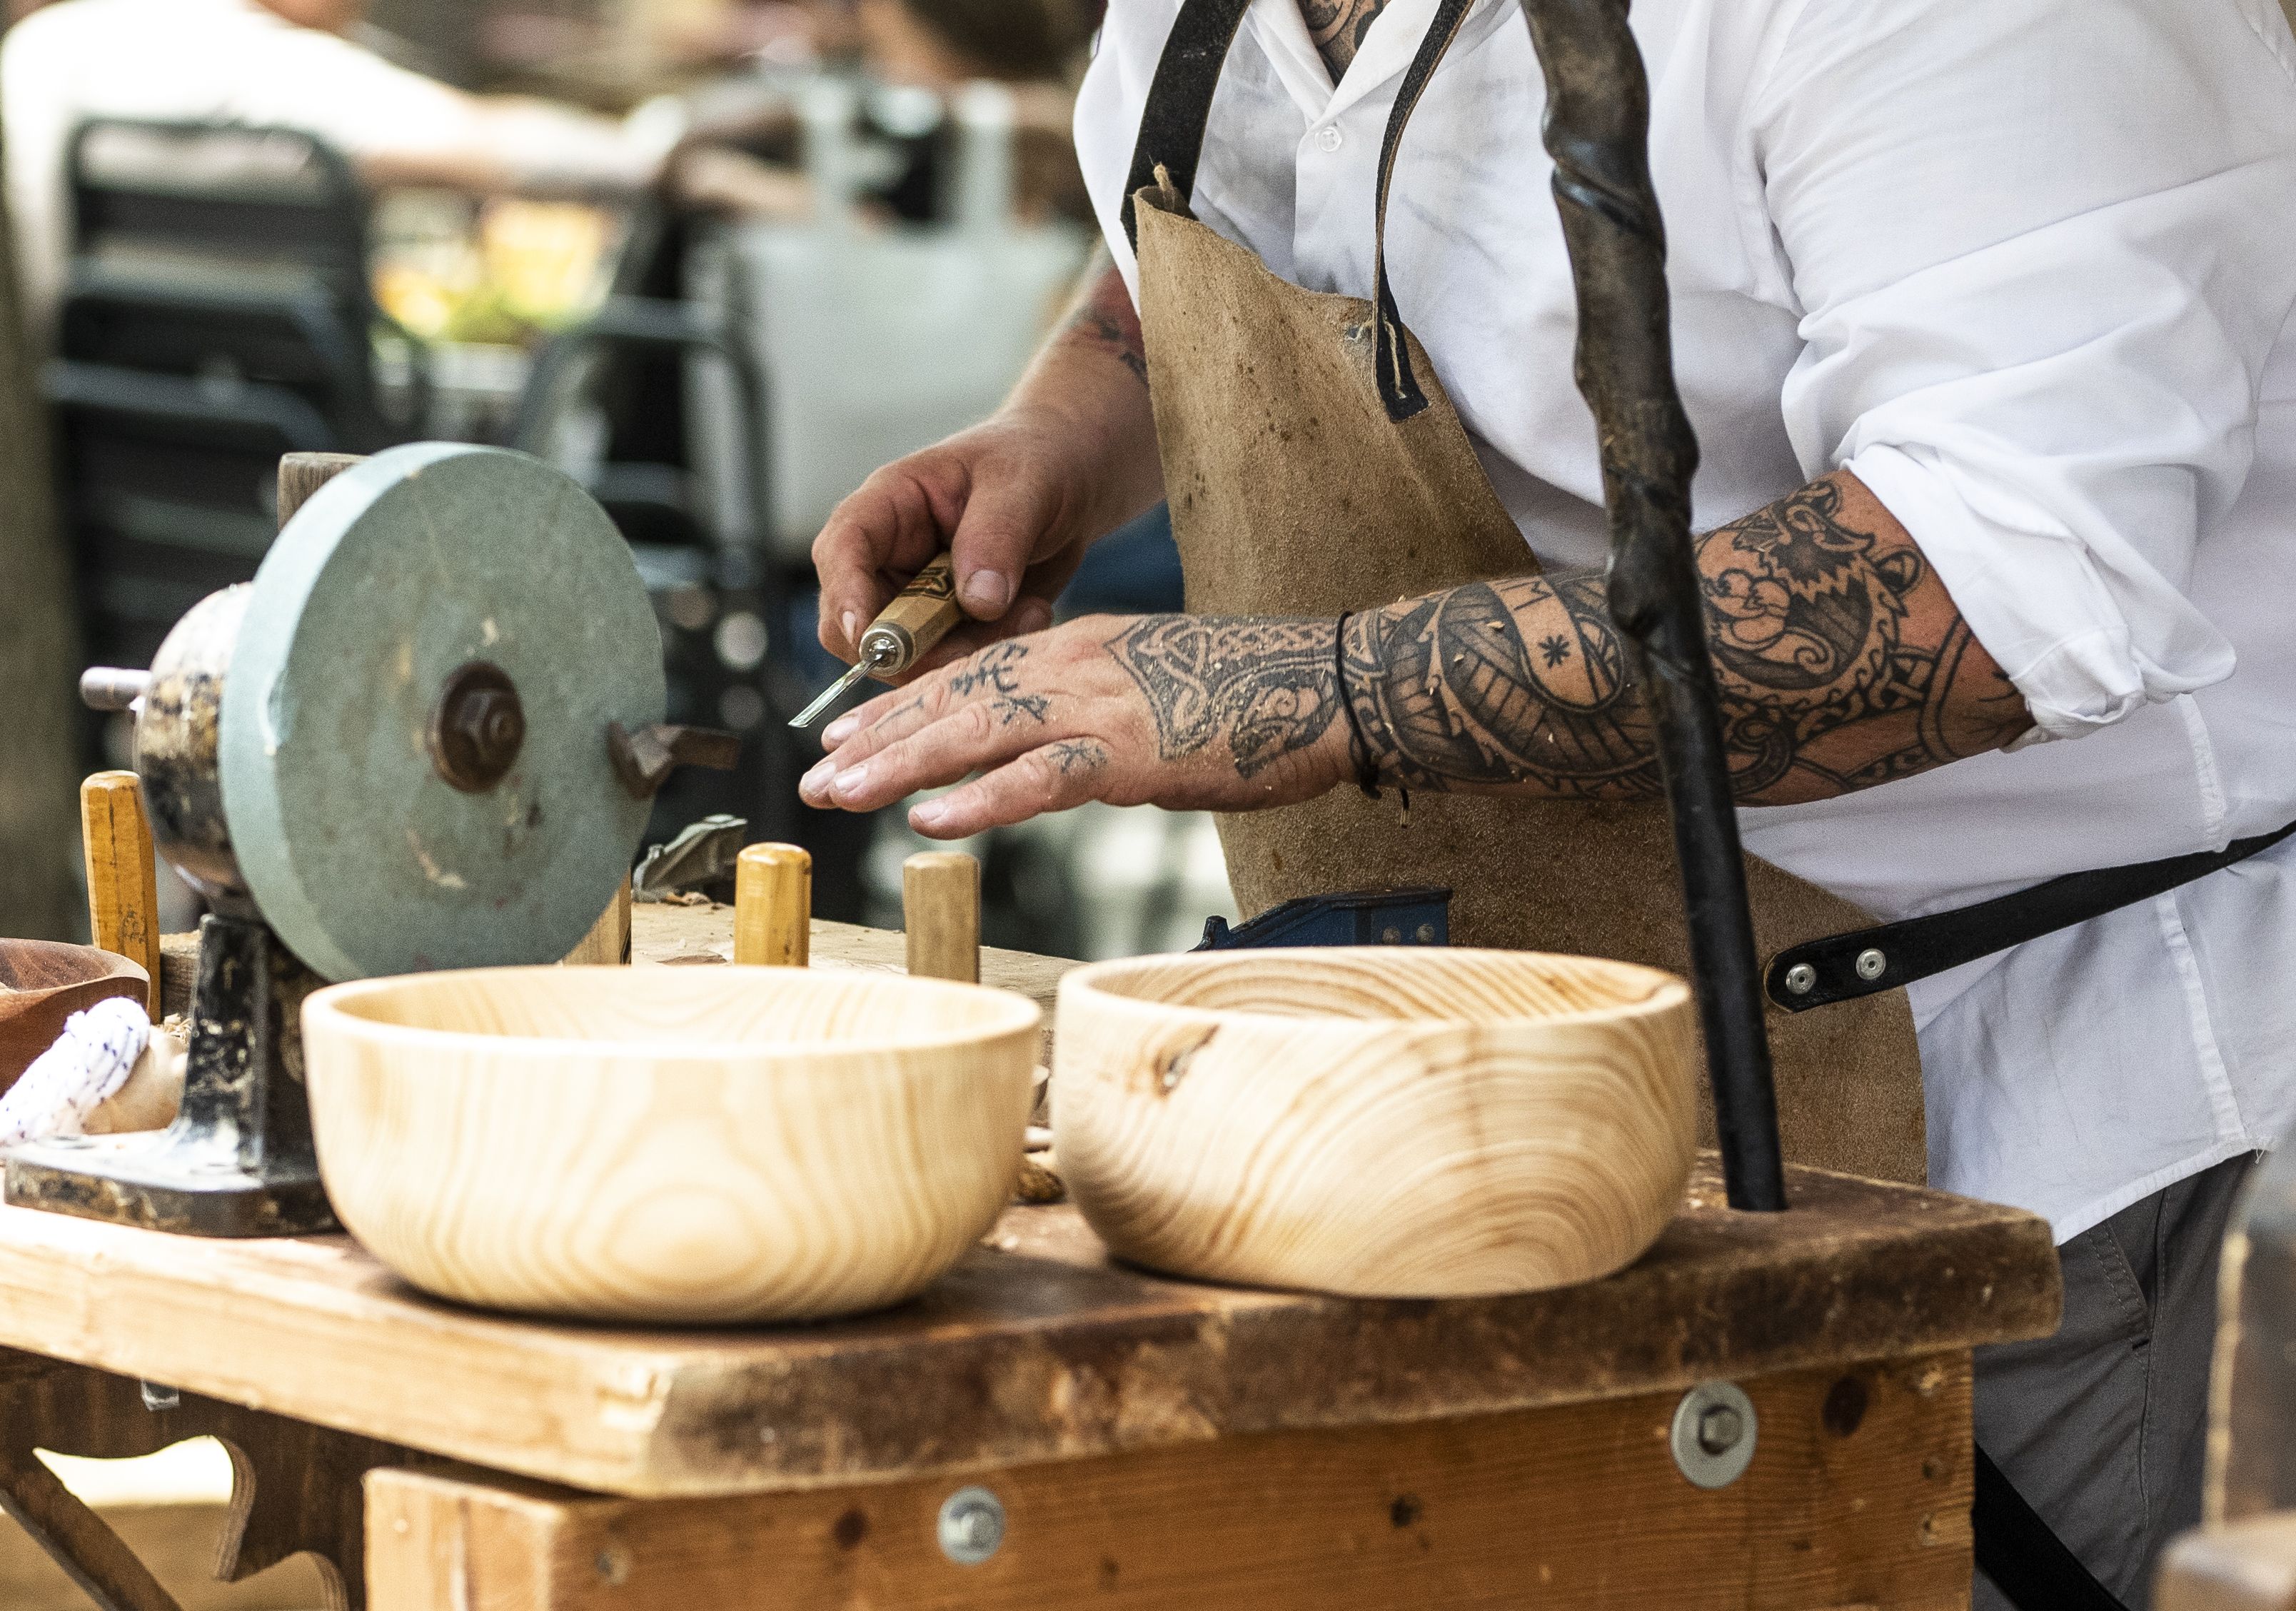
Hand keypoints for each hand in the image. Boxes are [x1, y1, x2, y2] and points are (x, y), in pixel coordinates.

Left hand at [797, 614, 1355, 838]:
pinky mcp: (1131, 752)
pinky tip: (929, 817)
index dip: (906, 704)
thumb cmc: (1260, 699)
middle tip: (816, 772)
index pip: (974, 674)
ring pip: (976, 731)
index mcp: (1084, 647)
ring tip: (838, 792)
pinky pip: (1040, 777)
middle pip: (955, 697)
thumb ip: (1100, 718)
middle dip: (879, 736)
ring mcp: (1100, 705)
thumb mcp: (1159, 695)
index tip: (850, 732)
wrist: (1332, 685)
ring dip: (900, 764)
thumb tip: (1060, 759)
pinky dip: (981, 799)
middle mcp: (1077, 663)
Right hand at [811, 406, 1141, 672]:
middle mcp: (890, 556)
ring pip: (907, 657)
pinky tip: (1034, 614)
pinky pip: (951, 664)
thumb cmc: (1037, 461)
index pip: (842, 548)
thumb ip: (998, 537)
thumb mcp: (1024, 485)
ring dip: (966, 653)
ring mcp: (916, 598)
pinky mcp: (948, 629)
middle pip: (859, 623)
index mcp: (890, 504)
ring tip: (1031, 613)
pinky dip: (990, 653)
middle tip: (981, 642)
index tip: (869, 635)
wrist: (1071, 483)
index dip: (845, 594)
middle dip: (914, 649)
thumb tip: (977, 603)